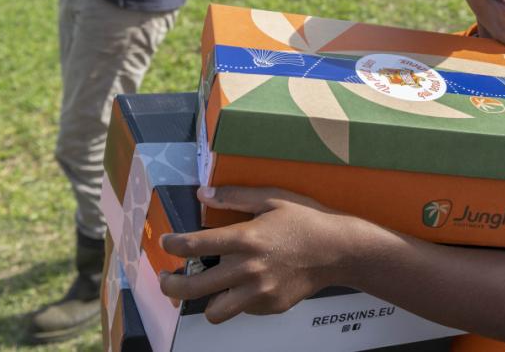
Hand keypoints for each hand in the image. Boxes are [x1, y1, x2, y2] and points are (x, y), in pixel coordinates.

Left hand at [159, 186, 354, 323]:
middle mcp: (248, 269)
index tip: (166, 243)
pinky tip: (248, 284)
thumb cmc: (306, 219)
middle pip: (192, 287)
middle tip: (166, 278)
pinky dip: (238, 300)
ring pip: (214, 312)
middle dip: (170, 284)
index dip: (173, 244)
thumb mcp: (272, 198)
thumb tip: (202, 193)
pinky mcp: (270, 307)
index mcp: (246, 238)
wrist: (338, 250)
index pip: (195, 245)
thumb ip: (235, 197)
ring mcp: (259, 293)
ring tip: (206, 289)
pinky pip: (242, 310)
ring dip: (205, 301)